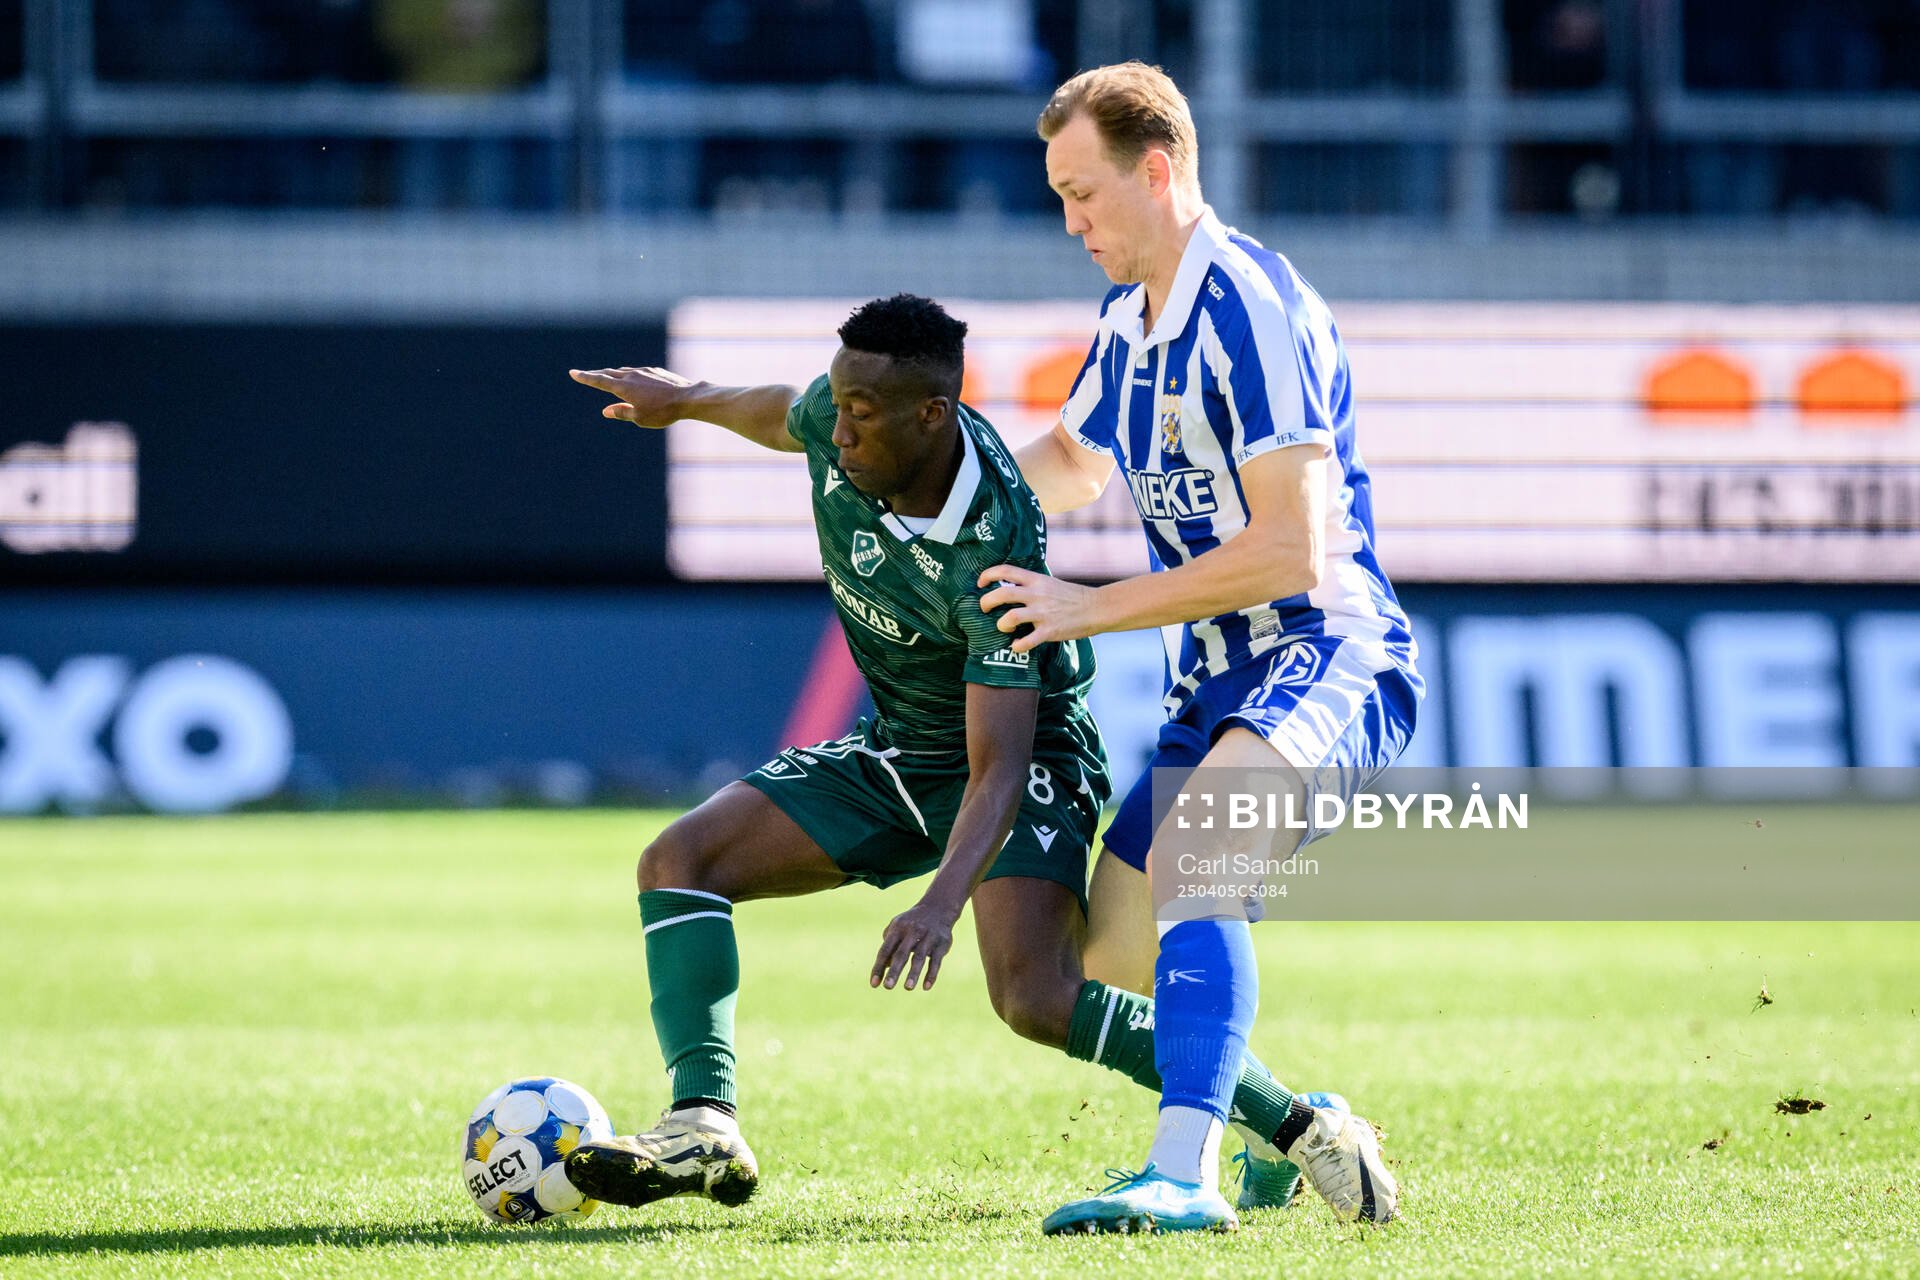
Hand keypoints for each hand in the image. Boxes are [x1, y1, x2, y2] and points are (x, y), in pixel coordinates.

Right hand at [568, 366, 696, 427]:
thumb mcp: (639, 418)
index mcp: (624, 387)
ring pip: (624, 371)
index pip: (599, 381)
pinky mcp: (656, 371)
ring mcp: (645, 371)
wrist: (688, 398)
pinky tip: (635, 380)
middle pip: (609, 373)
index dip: (585, 377)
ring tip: (608, 376)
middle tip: (586, 374)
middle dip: (597, 374)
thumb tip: (606, 410)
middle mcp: (632, 375)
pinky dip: (631, 376)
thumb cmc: (663, 412)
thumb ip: (621, 412)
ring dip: (614, 374)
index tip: (573, 372)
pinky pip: (639, 372)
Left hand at [870, 896, 959, 991]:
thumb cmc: (911, 924)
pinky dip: (931, 974)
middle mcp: (912, 932)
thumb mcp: (897, 928)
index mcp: (898, 929)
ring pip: (919, 957)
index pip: (885, 950)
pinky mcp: (942, 943)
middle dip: (894, 971)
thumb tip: (884, 967)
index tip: (874, 984)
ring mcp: (928, 937)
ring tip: (907, 988)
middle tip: (887, 987)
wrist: (938, 908)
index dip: (879, 967)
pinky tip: (925, 987)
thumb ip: (889, 946)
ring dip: (914, 973)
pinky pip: (936, 961)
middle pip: (901, 954)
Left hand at [976, 565, 1103, 653]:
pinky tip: (1016, 646)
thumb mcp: (1050, 583)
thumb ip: (1031, 585)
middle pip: (1001, 594)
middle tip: (985, 609)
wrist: (1097, 608)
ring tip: (1003, 627)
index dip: (988, 575)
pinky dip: (1017, 646)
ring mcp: (1043, 613)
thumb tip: (1010, 587)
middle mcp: (1037, 594)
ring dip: (1001, 625)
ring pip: (1010, 617)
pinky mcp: (1050, 631)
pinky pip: (1027, 641)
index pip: (1006, 570)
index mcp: (1036, 580)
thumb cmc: (1072, 597)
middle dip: (986, 602)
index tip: (980, 583)